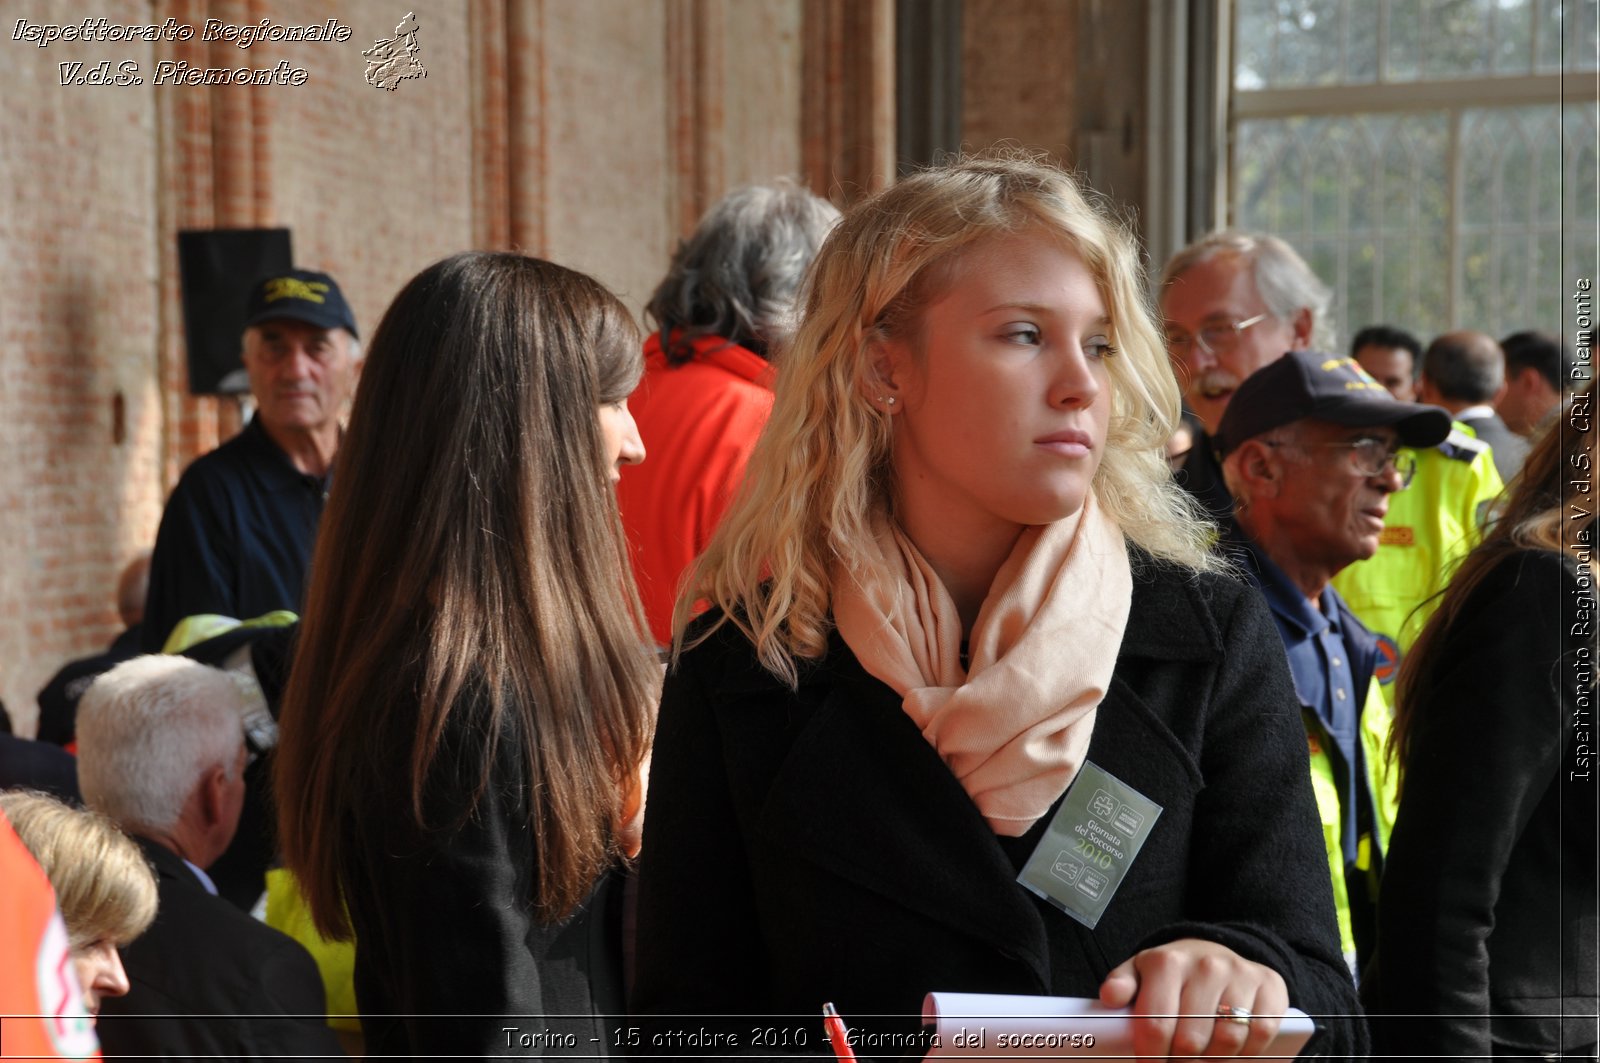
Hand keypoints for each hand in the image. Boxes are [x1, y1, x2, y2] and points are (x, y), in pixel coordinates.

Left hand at [1099, 938, 1288, 1060]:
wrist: (1214, 950)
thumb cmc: (1173, 970)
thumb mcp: (1141, 970)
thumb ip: (1121, 983)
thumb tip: (1109, 997)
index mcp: (1167, 962)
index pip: (1155, 1024)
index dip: (1151, 1054)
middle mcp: (1205, 965)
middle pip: (1190, 1040)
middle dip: (1180, 1061)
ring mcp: (1239, 974)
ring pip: (1226, 1041)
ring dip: (1213, 1060)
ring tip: (1201, 1059)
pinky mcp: (1268, 985)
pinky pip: (1260, 1033)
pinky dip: (1247, 1051)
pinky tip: (1230, 1050)